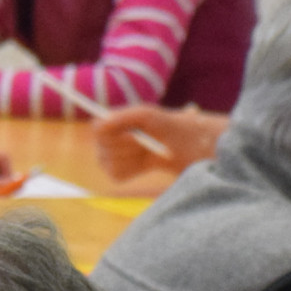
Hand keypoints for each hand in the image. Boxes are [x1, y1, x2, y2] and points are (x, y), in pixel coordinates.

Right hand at [90, 104, 224, 182]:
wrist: (192, 147)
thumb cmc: (172, 127)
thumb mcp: (151, 115)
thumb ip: (126, 115)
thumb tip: (102, 122)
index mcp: (113, 120)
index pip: (98, 128)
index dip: (116, 132)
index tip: (137, 134)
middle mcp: (107, 139)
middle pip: (104, 145)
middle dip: (129, 146)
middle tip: (149, 143)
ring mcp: (111, 158)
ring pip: (110, 162)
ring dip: (133, 158)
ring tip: (149, 152)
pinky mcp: (118, 174)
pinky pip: (117, 175)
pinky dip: (134, 170)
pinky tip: (146, 164)